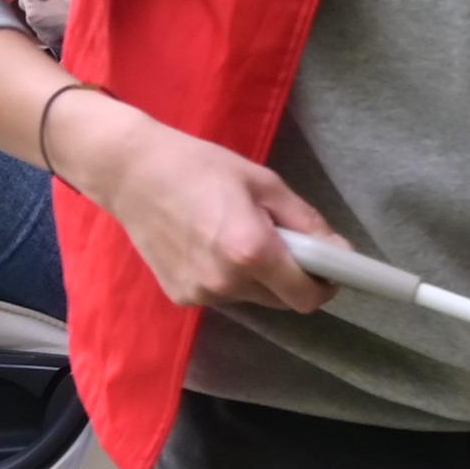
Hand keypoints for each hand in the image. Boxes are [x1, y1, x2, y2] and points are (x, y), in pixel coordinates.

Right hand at [62, 103, 332, 312]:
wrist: (130, 173)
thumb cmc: (200, 167)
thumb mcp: (263, 183)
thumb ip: (306, 222)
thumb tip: (339, 252)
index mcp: (251, 252)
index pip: (306, 297)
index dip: (323, 284)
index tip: (326, 267)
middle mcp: (227, 283)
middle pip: (282, 301)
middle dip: (291, 278)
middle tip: (280, 240)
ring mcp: (201, 294)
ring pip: (253, 298)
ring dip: (258, 277)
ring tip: (234, 234)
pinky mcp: (181, 297)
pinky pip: (223, 295)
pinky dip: (227, 276)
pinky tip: (206, 243)